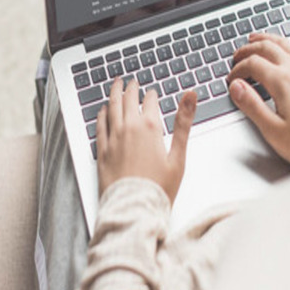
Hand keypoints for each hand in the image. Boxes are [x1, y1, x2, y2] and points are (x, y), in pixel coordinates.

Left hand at [96, 79, 196, 204]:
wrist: (134, 208)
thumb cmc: (159, 188)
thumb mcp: (179, 155)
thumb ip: (183, 123)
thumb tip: (190, 96)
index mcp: (150, 128)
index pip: (150, 102)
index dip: (152, 95)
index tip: (152, 92)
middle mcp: (128, 129)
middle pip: (128, 100)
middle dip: (131, 88)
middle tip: (131, 81)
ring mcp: (113, 139)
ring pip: (111, 108)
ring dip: (114, 94)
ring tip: (116, 85)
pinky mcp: (101, 151)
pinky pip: (99, 125)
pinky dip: (102, 114)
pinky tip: (102, 110)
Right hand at [228, 32, 289, 162]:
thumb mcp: (271, 127)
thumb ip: (251, 105)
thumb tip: (236, 87)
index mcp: (282, 82)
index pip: (252, 64)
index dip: (237, 70)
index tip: (231, 80)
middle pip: (266, 47)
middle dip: (247, 50)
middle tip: (235, 57)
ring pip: (282, 44)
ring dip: (264, 40)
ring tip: (253, 39)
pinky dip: (280, 44)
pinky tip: (278, 48)